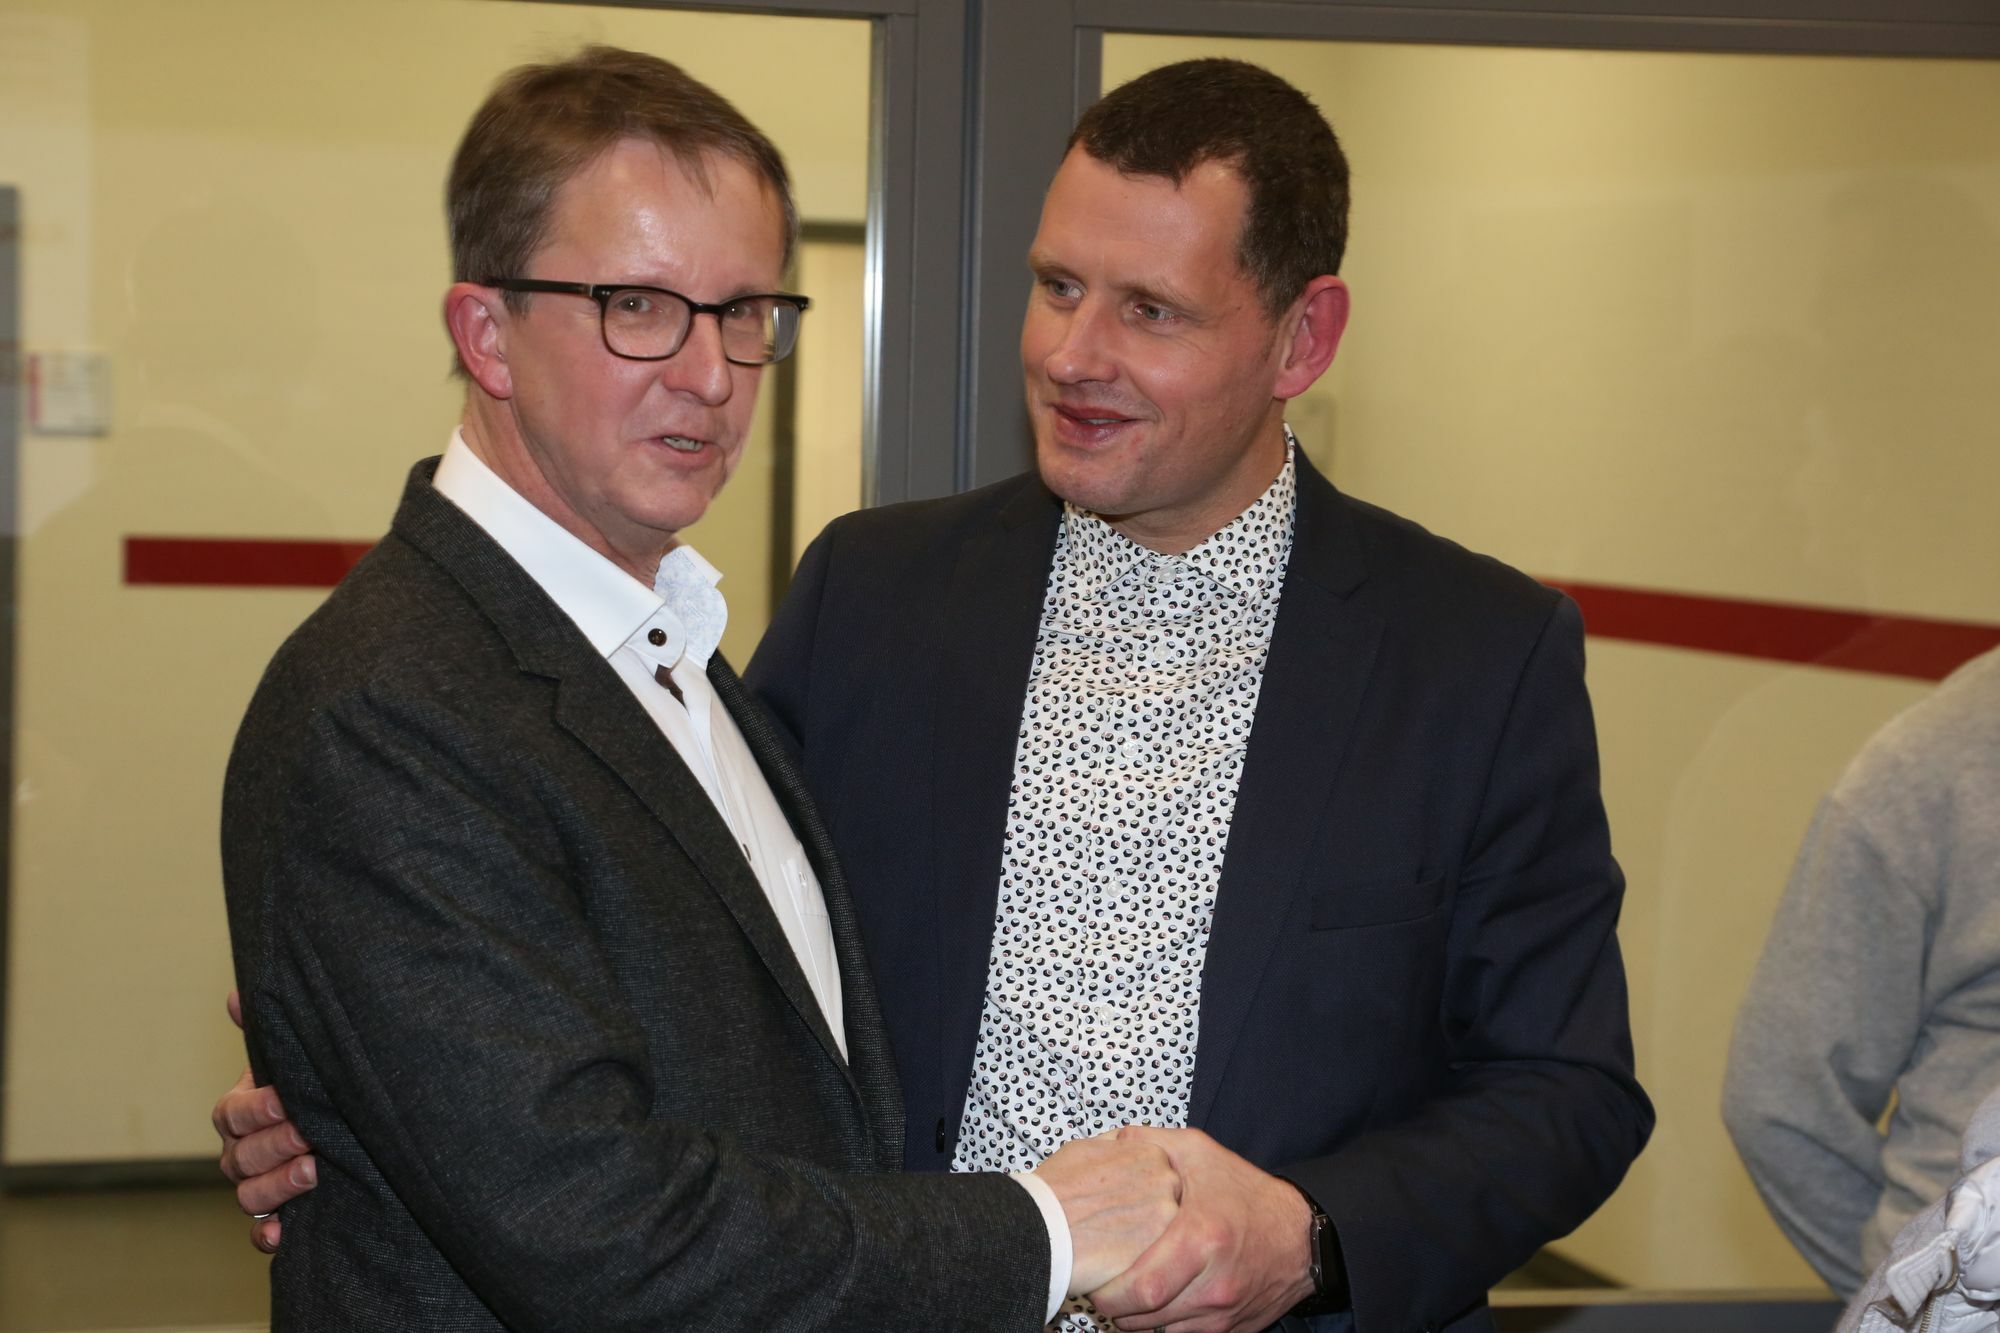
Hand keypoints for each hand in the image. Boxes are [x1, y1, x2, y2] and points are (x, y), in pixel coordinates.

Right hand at [214, 989, 316, 1252]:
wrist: (345, 1125)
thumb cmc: (308, 1085)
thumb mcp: (289, 1058)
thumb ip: (265, 1030)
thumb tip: (237, 993)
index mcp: (240, 1113)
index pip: (232, 1114)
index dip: (255, 1109)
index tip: (285, 1098)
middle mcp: (241, 1153)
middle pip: (240, 1157)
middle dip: (274, 1145)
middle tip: (310, 1134)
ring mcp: (257, 1187)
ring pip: (248, 1196)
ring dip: (276, 1186)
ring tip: (314, 1170)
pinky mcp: (278, 1218)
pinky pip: (260, 1235)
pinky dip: (267, 1237)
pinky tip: (283, 1235)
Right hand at [1034, 1130, 1182, 1293]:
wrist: (1041, 1226)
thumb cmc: (1057, 1186)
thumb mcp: (1086, 1147)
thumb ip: (1116, 1145)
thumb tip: (1125, 1144)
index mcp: (1152, 1153)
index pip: (1162, 1173)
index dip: (1139, 1189)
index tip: (1120, 1199)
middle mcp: (1166, 1180)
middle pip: (1168, 1199)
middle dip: (1147, 1210)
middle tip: (1116, 1220)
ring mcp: (1165, 1216)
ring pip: (1166, 1229)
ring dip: (1145, 1235)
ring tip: (1113, 1240)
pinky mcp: (1158, 1249)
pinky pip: (1157, 1254)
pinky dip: (1139, 1257)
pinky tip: (1114, 1256)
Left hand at [1090, 1126, 1314, 1332]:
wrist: (1301, 1237)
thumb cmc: (1247, 1193)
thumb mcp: (1200, 1154)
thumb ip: (1150, 1144)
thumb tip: (1109, 1141)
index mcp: (1202, 1239)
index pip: (1143, 1288)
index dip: (1110, 1294)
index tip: (1094, 1282)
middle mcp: (1214, 1284)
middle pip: (1146, 1319)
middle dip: (1116, 1310)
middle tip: (1101, 1291)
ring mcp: (1223, 1312)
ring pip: (1161, 1332)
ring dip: (1137, 1320)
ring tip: (1125, 1296)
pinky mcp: (1230, 1329)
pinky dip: (1163, 1325)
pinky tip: (1156, 1303)